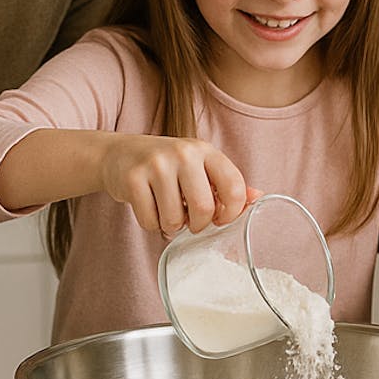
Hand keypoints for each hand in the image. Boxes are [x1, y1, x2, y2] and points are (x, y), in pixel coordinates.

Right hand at [99, 134, 249, 236]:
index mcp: (206, 151)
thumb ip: (227, 184)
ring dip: (172, 226)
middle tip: (191, 222)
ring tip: (168, 213)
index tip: (220, 219)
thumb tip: (259, 198)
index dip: (232, 213)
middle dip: (198, 226)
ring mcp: (156, 164)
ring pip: (175, 219)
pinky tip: (151, 210)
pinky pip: (150, 221)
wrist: (120, 153)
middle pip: (204, 209)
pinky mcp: (132, 179)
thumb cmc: (168, 166)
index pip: (234, 187)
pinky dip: (152, 224)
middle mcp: (183, 153)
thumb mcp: (200, 167)